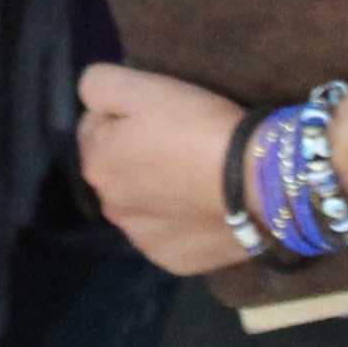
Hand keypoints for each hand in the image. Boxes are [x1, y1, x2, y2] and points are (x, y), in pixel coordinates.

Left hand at [78, 63, 256, 275]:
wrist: (257, 181)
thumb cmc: (197, 127)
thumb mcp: (144, 87)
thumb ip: (99, 85)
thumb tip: (91, 103)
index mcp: (95, 164)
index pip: (95, 128)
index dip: (126, 116)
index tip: (160, 115)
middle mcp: (109, 208)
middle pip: (118, 170)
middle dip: (138, 157)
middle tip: (180, 143)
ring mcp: (142, 240)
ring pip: (143, 205)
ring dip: (158, 192)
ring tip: (196, 178)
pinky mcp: (174, 261)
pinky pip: (170, 235)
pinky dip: (182, 223)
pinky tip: (206, 208)